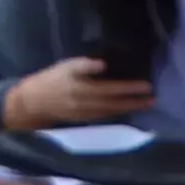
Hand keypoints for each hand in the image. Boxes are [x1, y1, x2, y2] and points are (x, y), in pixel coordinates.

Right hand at [3, 59, 155, 131]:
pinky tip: (125, 111)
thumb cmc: (49, 79)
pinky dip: (117, 114)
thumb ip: (83, 65)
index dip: (130, 88)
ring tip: (145, 105)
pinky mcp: (83, 119)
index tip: (147, 86)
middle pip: (116, 103)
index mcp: (83, 89)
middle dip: (135, 102)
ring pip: (112, 112)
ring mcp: (86, 114)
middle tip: (153, 99)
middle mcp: (87, 104)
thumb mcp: (64, 66)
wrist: (32, 101)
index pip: (112, 89)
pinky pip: (104, 117)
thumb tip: (103, 65)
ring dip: (129, 109)